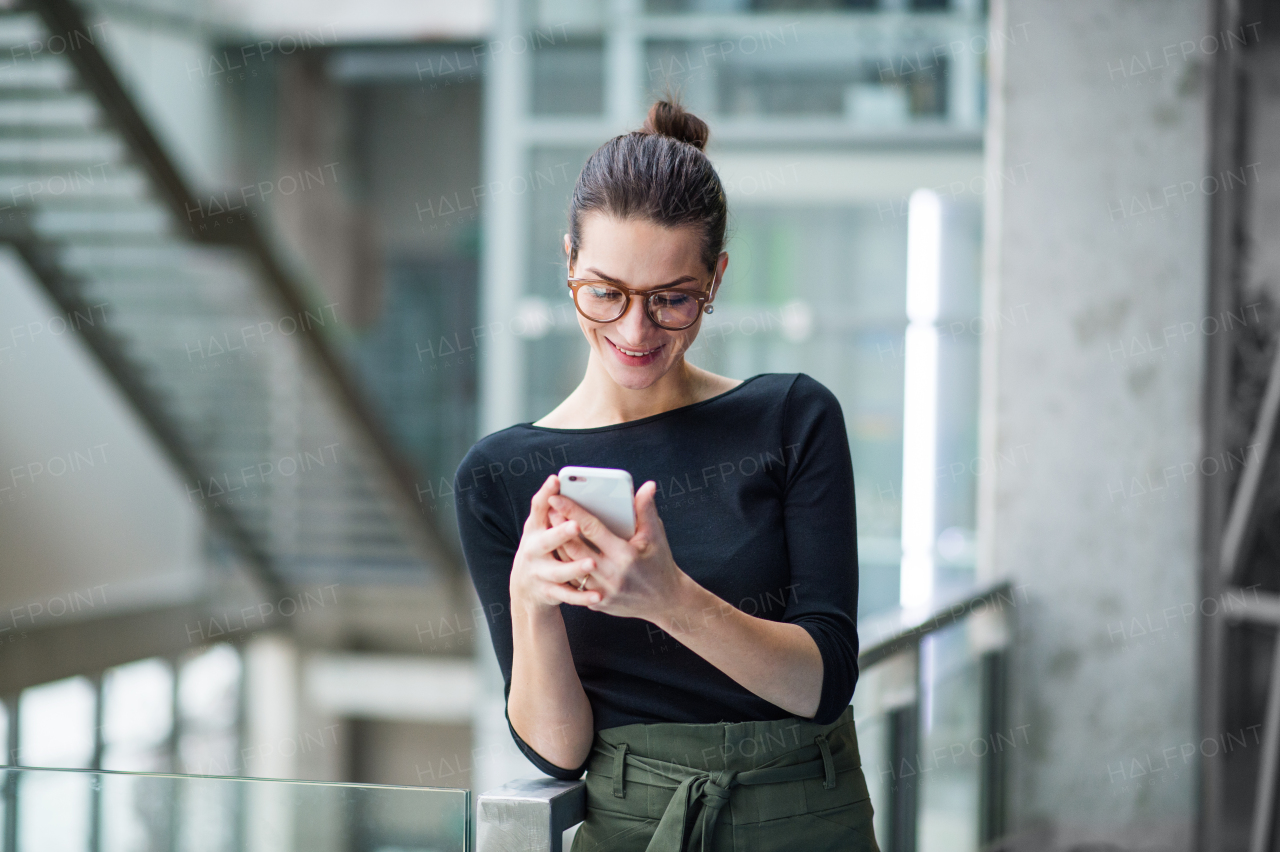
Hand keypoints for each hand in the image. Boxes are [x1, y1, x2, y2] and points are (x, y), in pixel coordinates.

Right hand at [510, 475, 602, 611]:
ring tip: (592, 563)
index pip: (538, 508)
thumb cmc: (542, 546)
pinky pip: (568, 595)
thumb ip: (552, 507)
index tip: (556, 481)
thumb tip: (561, 479)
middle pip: (547, 541)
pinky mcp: (548, 592)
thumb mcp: (541, 526)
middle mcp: (533, 550)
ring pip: (558, 571)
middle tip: (576, 525)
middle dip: (560, 534)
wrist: (525, 586)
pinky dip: (582, 596)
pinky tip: (598, 595)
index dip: (546, 494)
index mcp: (535, 529)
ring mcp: (539, 572)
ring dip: (574, 567)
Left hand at [547, 481, 687, 622]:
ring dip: (558, 547)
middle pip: (574, 548)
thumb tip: (647, 486)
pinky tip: (560, 553)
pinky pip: (575, 583)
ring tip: (550, 529)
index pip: (592, 529)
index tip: (556, 498)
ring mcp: (602, 591)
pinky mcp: (597, 603)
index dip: (572, 511)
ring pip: (570, 566)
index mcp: (625, 555)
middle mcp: (611, 575)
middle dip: (559, 527)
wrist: (666, 602)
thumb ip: (646, 510)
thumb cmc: (660, 564)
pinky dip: (566, 566)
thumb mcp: (656, 537)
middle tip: (549, 510)